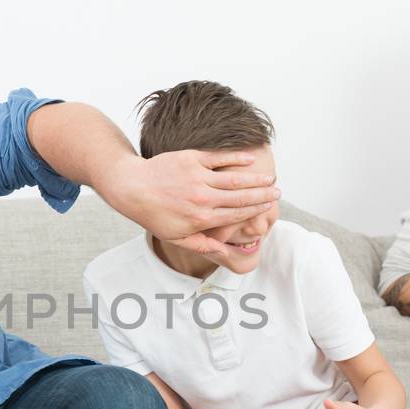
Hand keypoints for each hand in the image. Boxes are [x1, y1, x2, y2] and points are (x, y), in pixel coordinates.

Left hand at [99, 152, 279, 264]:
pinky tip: (251, 159)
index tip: (270, 207)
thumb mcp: (175, 237)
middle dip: (263, 195)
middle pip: (241, 196)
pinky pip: (219, 158)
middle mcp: (202, 198)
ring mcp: (197, 177)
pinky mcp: (191, 159)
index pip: (237, 214)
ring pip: (234, 178)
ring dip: (255, 178)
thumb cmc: (153, 214)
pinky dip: (237, 158)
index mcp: (201, 219)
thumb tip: (223, 250)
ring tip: (270, 177)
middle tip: (278, 191)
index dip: (257, 210)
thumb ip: (201, 244)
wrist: (131, 187)